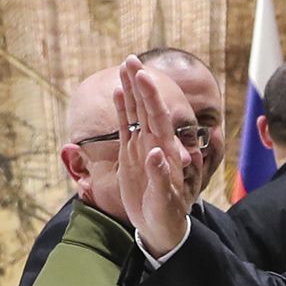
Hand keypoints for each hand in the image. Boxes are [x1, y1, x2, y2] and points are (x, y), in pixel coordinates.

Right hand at [112, 57, 197, 259]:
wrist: (159, 226)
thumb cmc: (166, 214)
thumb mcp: (164, 199)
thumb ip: (160, 175)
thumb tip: (155, 153)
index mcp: (165, 150)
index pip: (158, 116)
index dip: (151, 96)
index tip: (143, 76)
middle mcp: (155, 142)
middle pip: (147, 107)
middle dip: (139, 83)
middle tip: (130, 59)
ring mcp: (142, 146)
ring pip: (136, 112)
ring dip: (131, 90)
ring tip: (124, 66)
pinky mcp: (131, 155)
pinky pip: (126, 128)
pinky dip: (123, 110)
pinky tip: (119, 93)